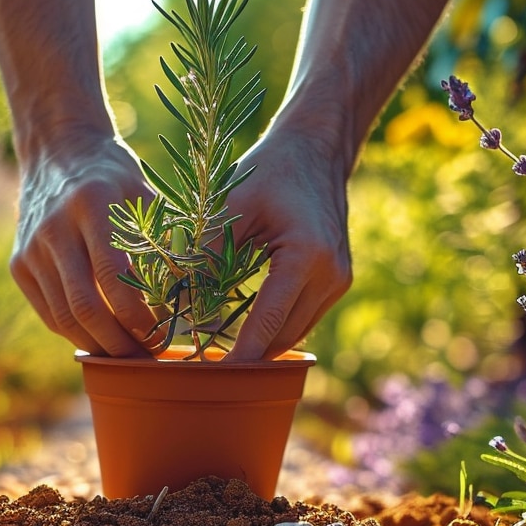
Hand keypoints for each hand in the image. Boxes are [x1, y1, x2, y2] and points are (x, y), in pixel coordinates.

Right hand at [10, 134, 160, 356]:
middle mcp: (54, 227)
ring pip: (63, 318)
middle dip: (119, 343)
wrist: (57, 150)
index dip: (140, 317)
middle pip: (85, 307)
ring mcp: (31, 249)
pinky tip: (102, 339)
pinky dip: (77, 334)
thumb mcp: (147, 197)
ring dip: (98, 346)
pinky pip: (49, 314)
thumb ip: (169, 247)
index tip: (164, 335)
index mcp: (93, 203)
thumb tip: (198, 305)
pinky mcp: (18, 265)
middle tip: (147, 357)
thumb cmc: (116, 177)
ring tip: (128, 355)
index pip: (114, 277)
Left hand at [222, 130, 352, 360]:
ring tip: (219, 349)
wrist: (315, 151)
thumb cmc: (267, 170)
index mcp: (306, 255)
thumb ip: (205, 257)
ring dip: (260, 344)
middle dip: (246, 354)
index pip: (268, 321)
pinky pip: (302, 317)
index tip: (212, 374)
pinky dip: (274, 327)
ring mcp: (339, 281)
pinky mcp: (338, 282)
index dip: (240, 353)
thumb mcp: (228, 206)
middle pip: (282, 336)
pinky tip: (244, 327)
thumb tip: (186, 312)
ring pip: (294, 333)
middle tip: (204, 362)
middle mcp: (331, 275)